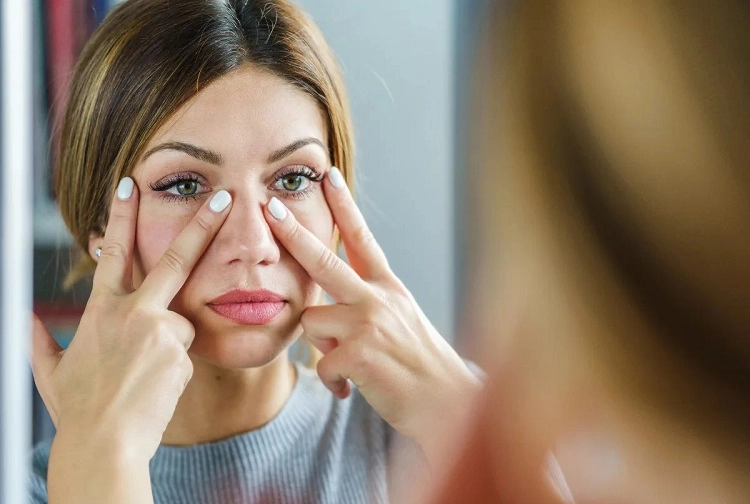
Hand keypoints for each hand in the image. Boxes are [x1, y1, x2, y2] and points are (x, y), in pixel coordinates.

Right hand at [31, 178, 231, 462]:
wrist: (104, 444)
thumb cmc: (79, 409)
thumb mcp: (52, 371)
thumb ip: (40, 340)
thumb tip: (27, 318)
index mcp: (101, 311)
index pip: (113, 253)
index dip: (121, 216)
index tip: (132, 184)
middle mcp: (133, 313)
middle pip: (174, 259)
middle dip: (201, 225)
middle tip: (225, 197)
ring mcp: (161, 331)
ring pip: (181, 323)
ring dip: (169, 343)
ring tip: (144, 376)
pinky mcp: (182, 353)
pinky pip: (186, 352)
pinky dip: (175, 365)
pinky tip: (155, 386)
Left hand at [264, 168, 481, 454]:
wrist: (447, 403)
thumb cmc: (418, 363)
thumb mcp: (399, 320)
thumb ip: (365, 304)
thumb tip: (320, 307)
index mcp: (388, 287)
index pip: (362, 238)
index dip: (344, 205)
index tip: (329, 176)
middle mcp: (378, 298)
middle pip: (324, 260)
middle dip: (293, 233)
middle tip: (270, 209)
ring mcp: (368, 324)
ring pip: (311, 320)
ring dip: (322, 344)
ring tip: (351, 362)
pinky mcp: (359, 354)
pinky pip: (321, 363)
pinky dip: (332, 381)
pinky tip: (353, 388)